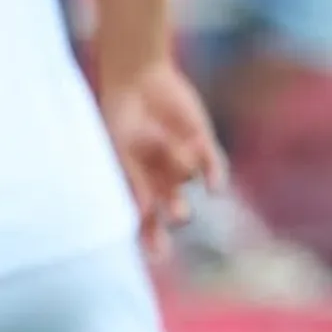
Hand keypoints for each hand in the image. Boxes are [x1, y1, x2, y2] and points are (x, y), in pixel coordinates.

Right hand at [99, 59, 225, 259]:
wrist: (138, 74)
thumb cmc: (117, 111)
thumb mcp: (117, 147)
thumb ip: (130, 178)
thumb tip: (141, 213)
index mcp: (132, 176)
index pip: (141, 214)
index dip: (148, 236)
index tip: (156, 256)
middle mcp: (157, 173)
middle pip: (167, 207)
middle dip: (171, 218)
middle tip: (176, 218)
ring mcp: (180, 159)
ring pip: (187, 180)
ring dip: (183, 175)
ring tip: (176, 167)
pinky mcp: (202, 144)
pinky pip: (214, 168)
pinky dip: (215, 177)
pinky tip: (214, 188)